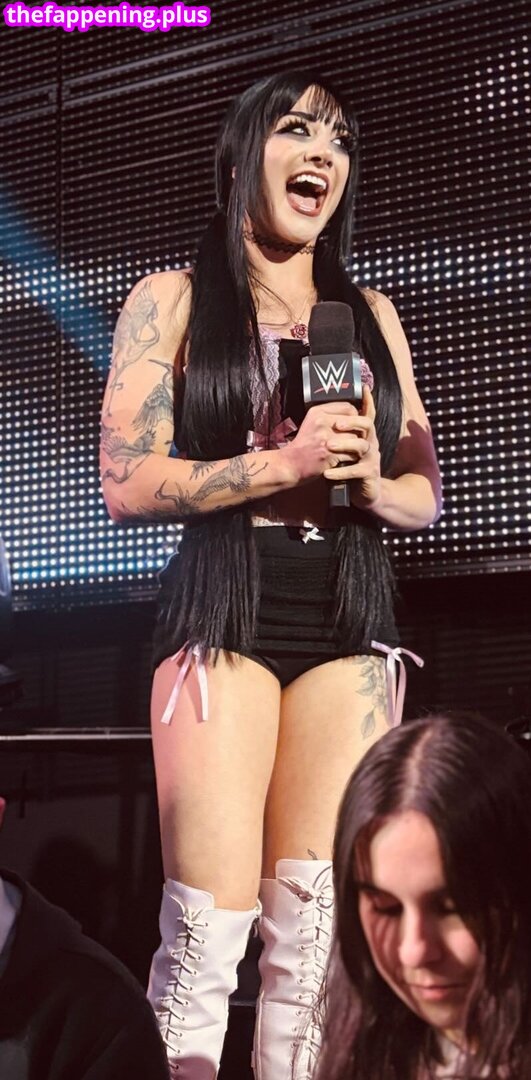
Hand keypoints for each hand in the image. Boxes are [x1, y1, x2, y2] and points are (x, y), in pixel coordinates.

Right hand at [280, 401, 363, 484]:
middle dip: (358, 431)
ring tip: (352, 449)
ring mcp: (326, 438)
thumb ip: (329, 415)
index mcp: (318, 412)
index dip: (356, 416)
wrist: (290, 464)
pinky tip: (347, 458)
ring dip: (357, 445)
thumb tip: (353, 413)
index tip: (355, 423)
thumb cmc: (303, 445)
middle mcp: (322, 422)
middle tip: (358, 437)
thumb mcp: (311, 422)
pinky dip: (352, 457)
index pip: (348, 407)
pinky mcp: (329, 454)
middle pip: (354, 422)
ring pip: (355, 438)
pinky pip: (352, 453)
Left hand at [323, 386, 381, 508]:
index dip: (368, 401)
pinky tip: (327, 473)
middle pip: (367, 425)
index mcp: (365, 435)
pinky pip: (356, 470)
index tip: (364, 387)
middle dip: (352, 422)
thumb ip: (341, 436)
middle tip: (336, 424)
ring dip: (344, 445)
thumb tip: (327, 418)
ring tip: (328, 446)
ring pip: (362, 446)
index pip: (368, 414)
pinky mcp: (369, 474)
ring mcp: (372, 459)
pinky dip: (341, 471)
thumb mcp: (347, 450)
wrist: (366, 493)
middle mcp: (372, 443)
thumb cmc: (352, 468)